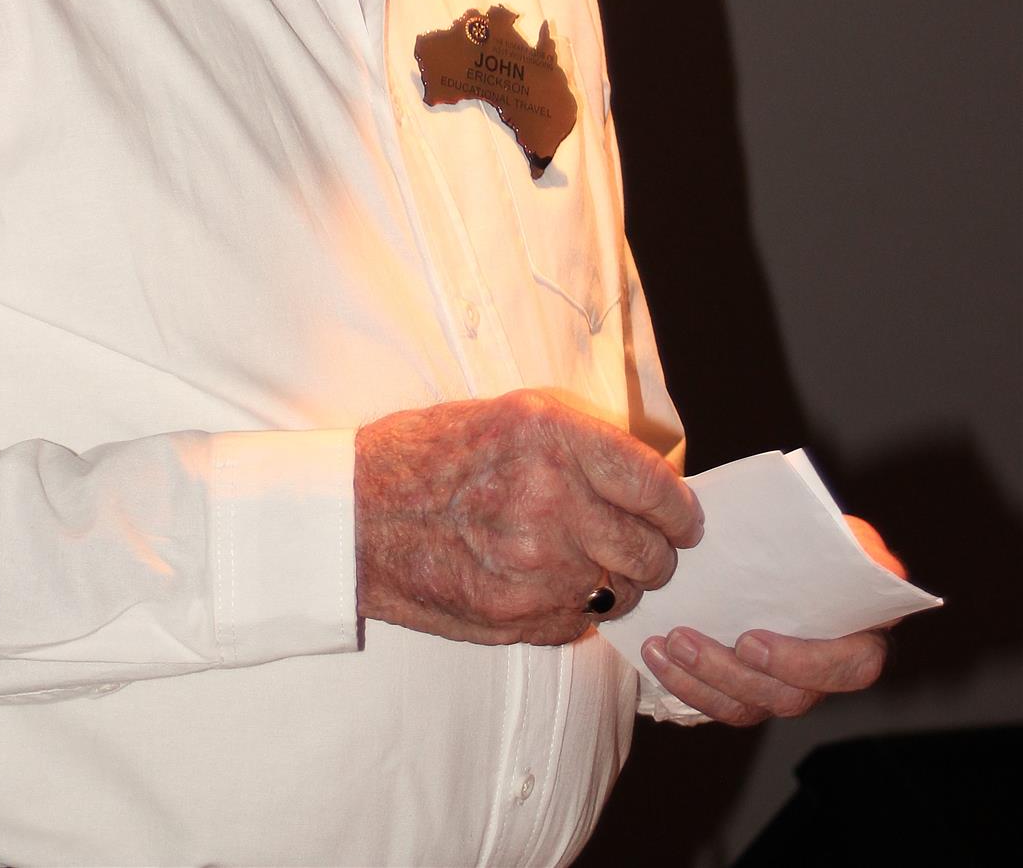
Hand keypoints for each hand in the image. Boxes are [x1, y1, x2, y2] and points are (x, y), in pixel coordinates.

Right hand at [354, 389, 702, 646]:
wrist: (355, 514)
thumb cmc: (427, 455)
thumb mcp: (507, 415)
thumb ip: (581, 442)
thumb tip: (648, 480)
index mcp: (551, 435)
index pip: (655, 485)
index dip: (679, 510)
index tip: (681, 519)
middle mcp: (551, 497)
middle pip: (650, 549)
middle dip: (654, 553)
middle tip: (640, 548)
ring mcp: (536, 564)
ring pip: (621, 592)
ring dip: (614, 582)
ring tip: (581, 564)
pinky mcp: (518, 614)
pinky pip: (581, 622)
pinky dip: (575, 609)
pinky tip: (544, 584)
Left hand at [640, 515, 901, 723]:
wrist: (782, 538)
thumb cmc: (813, 531)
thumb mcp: (839, 530)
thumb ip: (853, 544)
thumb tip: (866, 557)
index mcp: (862, 633)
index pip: (852, 666)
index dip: (803, 663)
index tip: (750, 640)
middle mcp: (828, 669)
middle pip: (791, 696)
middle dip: (731, 673)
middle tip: (682, 639)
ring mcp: (790, 683)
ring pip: (751, 705)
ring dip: (701, 680)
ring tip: (660, 647)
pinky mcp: (753, 688)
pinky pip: (725, 704)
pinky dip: (688, 685)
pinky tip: (655, 657)